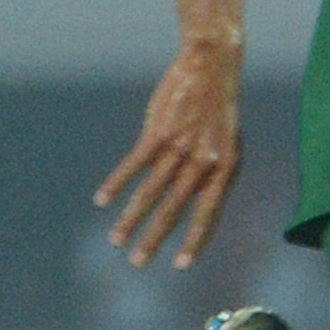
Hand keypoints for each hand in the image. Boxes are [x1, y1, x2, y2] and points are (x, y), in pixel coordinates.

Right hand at [95, 38, 244, 269]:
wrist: (211, 65)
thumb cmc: (218, 109)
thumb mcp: (226, 143)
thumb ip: (211, 174)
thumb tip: (191, 204)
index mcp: (226, 169)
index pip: (209, 214)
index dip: (195, 240)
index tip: (181, 265)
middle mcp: (203, 162)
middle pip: (174, 209)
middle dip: (154, 239)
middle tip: (138, 263)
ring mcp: (180, 146)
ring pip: (150, 192)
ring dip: (131, 218)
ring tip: (116, 240)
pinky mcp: (158, 132)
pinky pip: (134, 165)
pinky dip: (117, 183)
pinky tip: (102, 200)